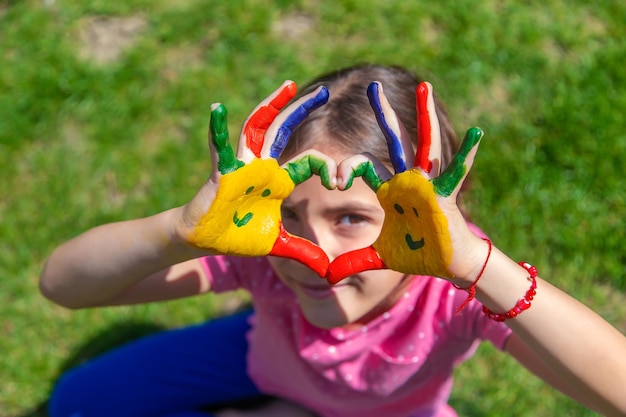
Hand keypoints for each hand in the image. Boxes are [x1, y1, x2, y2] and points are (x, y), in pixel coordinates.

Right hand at [179, 81, 334, 276]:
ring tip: (289, 87)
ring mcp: (242, 166)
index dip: (327, 169)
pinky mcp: (222, 174)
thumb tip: (326, 269)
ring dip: (271, 107)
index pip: (310, 162)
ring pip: (259, 130)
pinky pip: (219, 149)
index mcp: (279, 180)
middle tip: (324, 91)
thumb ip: (302, 253)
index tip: (339, 182)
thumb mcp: (277, 245)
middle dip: (303, 110)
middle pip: (285, 132)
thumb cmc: (238, 236)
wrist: (206, 241)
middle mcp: (263, 167)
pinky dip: (216, 130)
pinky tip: (218, 109)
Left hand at [327, 81, 483, 283]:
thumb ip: (354, 262)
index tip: (335, 182)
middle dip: (383, 114)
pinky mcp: (445, 194)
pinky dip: (467, 154)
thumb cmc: (417, 254)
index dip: (345, 169)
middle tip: (372, 87)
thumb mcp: (379, 257)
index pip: (362, 167)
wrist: (447, 263)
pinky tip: (477, 133)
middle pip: (392, 141)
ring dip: (424, 116)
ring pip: (424, 144)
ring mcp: (427, 183)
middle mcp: (407, 179)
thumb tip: (327, 277)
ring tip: (424, 86)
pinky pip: (456, 171)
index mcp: (388, 189)